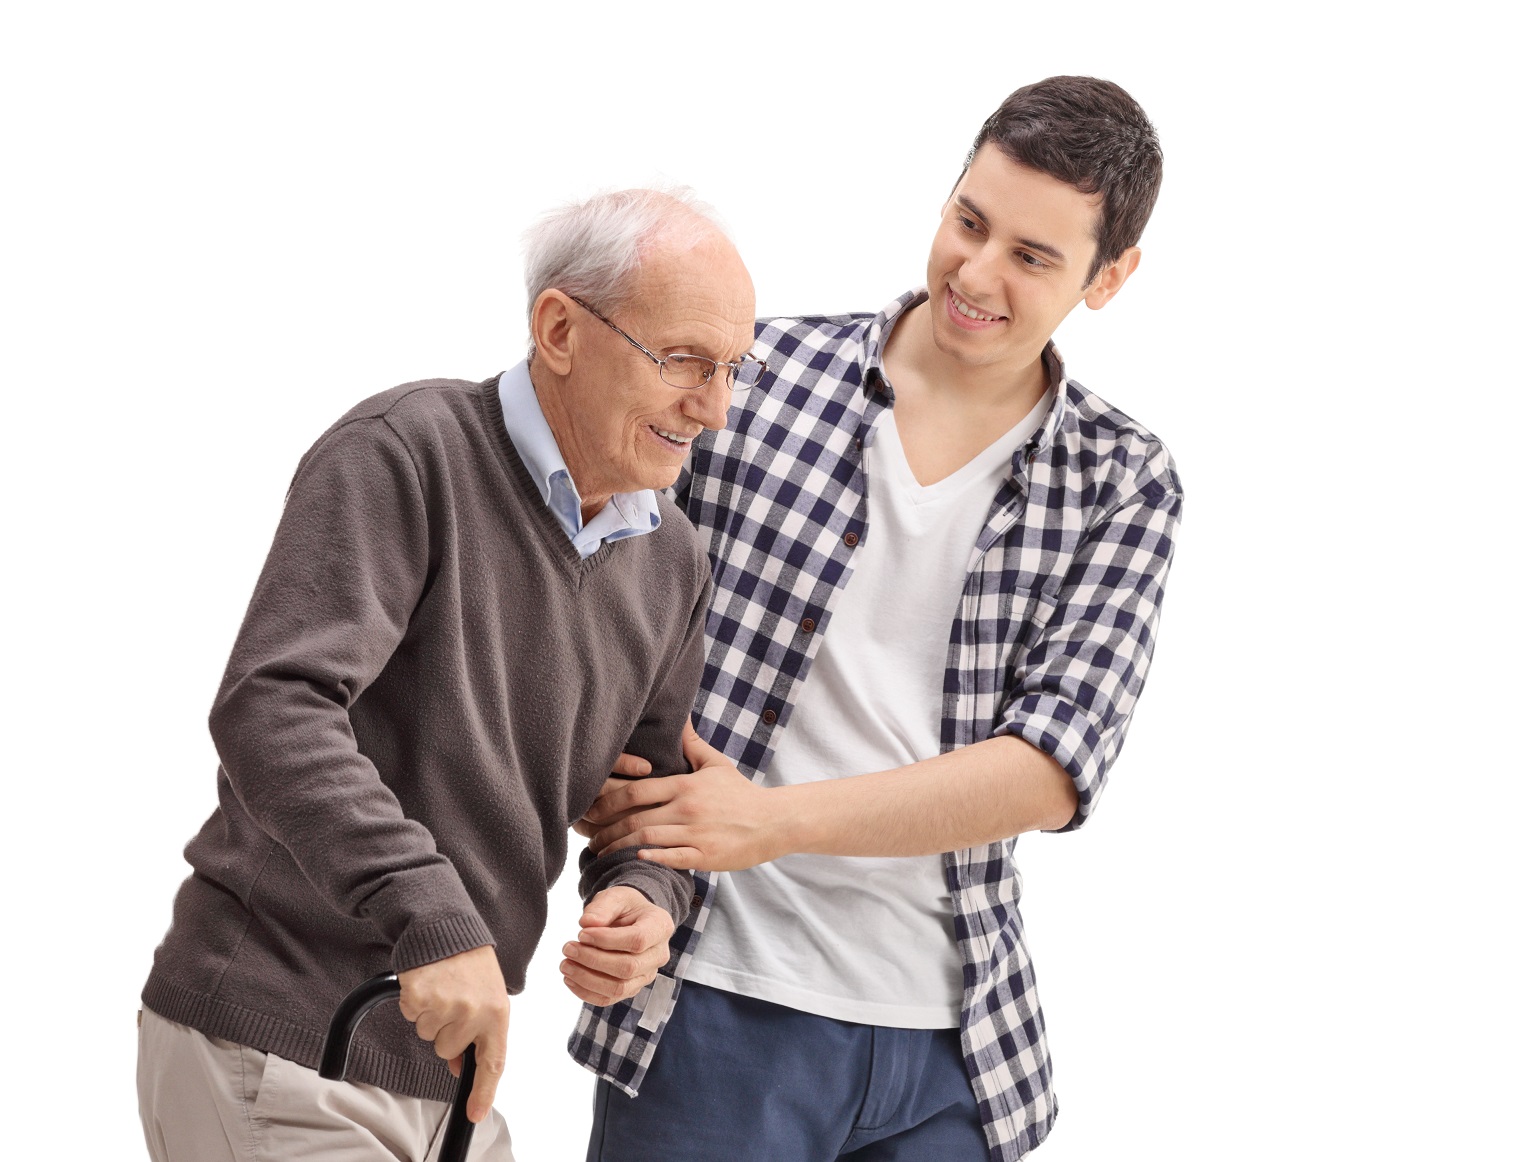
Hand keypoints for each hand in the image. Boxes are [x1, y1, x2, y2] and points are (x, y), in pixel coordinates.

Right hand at [397, 945, 508, 1123]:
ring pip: (428, 1034)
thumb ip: (480, 1030)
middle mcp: (473, 1012)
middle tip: (453, 1000)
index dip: (484, 1092)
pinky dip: (414, 1003)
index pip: (493, 1062)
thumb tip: (458, 1064)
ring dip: (430, 1016)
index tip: (475, 1113)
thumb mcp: (489, 994)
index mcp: (497, 1012)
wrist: (446, 926)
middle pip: (447, 1050)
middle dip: (446, 1032)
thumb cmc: (470, 960)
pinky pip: (411, 1017)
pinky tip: (428, 982)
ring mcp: (445, 1006)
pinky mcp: (418, 998)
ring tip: (443, 987)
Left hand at [560, 886, 675, 1005]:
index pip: (638, 940)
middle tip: (568, 948)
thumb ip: (603, 907)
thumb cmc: (625, 907)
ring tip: (565, 964)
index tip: (581, 934)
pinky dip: (586, 993)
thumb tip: (587, 923)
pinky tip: (569, 979)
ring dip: (586, 979)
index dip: (607, 940)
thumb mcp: (616, 896)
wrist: (632, 920)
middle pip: (628, 968)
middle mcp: (658, 955)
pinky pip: (609, 999)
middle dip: (593, 960)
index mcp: (660, 926)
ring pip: (618, 988)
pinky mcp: (632, 988)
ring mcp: (647, 975)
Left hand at [582, 722, 785, 871]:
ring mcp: (696, 834)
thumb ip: (692, 744)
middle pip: (635, 817)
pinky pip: (671, 858)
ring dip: (620, 847)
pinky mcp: (705, 855)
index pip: (637, 790)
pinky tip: (634, 859)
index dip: (609, 800)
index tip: (592, 809)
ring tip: (601, 854)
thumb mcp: (716, 764)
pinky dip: (650, 858)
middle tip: (588, 837)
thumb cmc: (740, 793)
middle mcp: (687, 809)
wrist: (772, 821)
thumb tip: (680, 717)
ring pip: (647, 839)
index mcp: (685, 786)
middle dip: (607, 829)